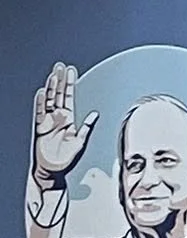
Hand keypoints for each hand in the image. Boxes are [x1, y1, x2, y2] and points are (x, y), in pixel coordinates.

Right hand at [31, 63, 97, 189]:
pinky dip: (41, 102)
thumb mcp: (81, 140)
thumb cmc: (66, 159)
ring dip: (52, 87)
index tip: (71, 72)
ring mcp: (49, 122)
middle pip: (59, 95)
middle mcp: (58, 118)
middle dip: (60, 81)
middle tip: (61, 67)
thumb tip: (95, 114)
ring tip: (53, 74)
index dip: (70, 84)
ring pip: (50, 100)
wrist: (53, 171)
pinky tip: (43, 92)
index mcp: (69, 119)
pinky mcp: (40, 128)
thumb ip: (87, 126)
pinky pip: (40, 112)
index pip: (70, 97)